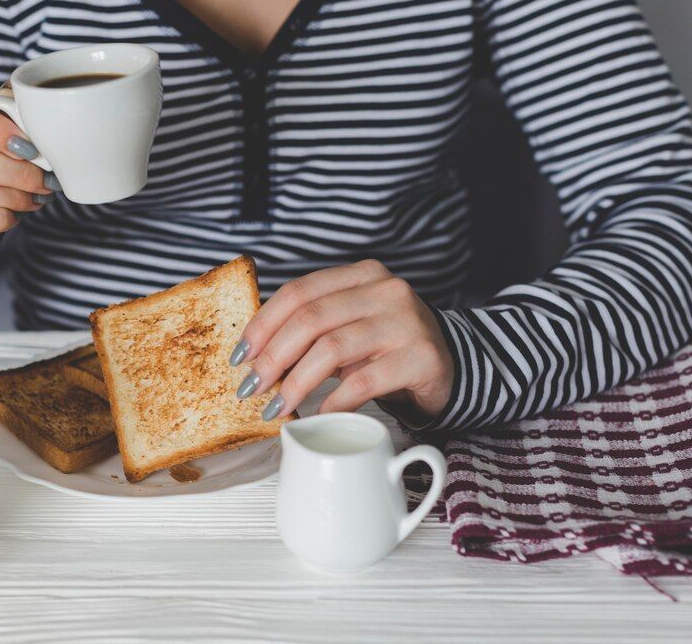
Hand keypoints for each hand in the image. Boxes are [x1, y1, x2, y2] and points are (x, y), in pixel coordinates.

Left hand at [231, 260, 453, 421]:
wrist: (452, 366)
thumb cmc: (386, 349)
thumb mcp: (349, 327)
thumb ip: (312, 328)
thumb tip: (252, 355)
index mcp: (361, 275)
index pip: (299, 292)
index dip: (262, 324)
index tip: (240, 355)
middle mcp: (385, 290)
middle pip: (311, 319)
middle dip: (272, 357)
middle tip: (252, 388)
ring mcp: (406, 321)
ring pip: (333, 348)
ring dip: (296, 383)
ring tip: (277, 407)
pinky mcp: (422, 356)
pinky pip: (364, 381)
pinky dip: (334, 402)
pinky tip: (318, 416)